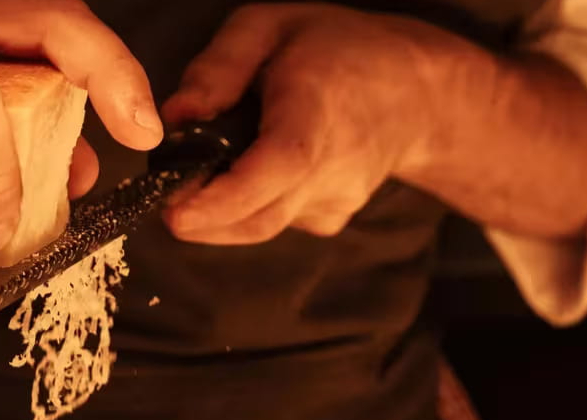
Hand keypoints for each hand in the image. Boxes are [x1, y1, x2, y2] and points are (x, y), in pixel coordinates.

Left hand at [160, 3, 456, 243]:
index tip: (174, 212)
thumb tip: (176, 116)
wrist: (417, 96)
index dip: (217, 204)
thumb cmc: (342, 51)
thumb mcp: (272, 27)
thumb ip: (219, 68)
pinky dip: (252, 203)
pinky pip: (274, 220)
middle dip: (201, 218)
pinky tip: (260, 169)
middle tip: (168, 194)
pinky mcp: (329, 221)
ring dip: (222, 210)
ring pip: (259, 226)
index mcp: (313, 121)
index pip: (268, 178)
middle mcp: (327, 175)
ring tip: (213, 168)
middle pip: (254, 221)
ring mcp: (331, 205)